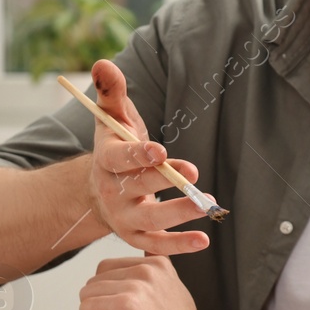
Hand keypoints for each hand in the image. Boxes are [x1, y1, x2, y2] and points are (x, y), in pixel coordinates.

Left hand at [80, 254, 212, 309]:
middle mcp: (148, 269)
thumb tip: (143, 262)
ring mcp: (136, 285)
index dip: (113, 295)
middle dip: (102, 306)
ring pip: (87, 295)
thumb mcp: (171, 294)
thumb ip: (153, 278)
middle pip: (94, 281)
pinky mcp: (123, 304)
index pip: (108, 268)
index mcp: (158, 264)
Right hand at [86, 59, 211, 254]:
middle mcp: (112, 191)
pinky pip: (156, 245)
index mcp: (105, 160)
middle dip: (165, 181)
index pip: (119, 158)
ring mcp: (123, 217)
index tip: (160, 151)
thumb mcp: (112, 118)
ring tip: (207, 204)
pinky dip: (179, 246)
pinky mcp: (136, 237)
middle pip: (138, 187)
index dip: (138, 155)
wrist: (101, 188)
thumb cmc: (116, 146)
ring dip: (178, 213)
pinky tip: (204, 241)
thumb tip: (102, 62)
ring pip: (150, 220)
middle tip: (193, 173)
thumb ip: (112, 92)